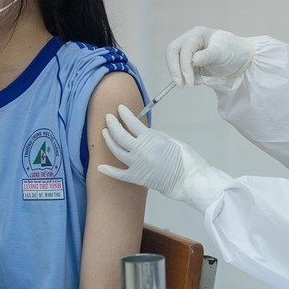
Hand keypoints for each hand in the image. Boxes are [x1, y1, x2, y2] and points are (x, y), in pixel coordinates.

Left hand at [99, 105, 231, 211]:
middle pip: (120, 135)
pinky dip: (109, 171)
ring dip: (108, 140)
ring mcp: (136, 165)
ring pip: (116, 151)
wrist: (188, 180)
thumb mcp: (170, 140)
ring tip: (104, 132)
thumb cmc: (184, 158)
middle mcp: (140, 151)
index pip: (132, 123)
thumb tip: (140, 131)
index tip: (120, 108)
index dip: (124, 114)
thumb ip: (153, 135)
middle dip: (112, 124)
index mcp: (151, 139)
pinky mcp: (136, 178)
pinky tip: (100, 167)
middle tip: (108, 118)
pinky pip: (119, 174)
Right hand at [166, 26, 252, 86]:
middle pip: (172, 53)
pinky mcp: (191, 64)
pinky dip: (188, 78)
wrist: (240, 59)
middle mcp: (189, 42)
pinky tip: (200, 80)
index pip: (184, 49)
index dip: (184, 66)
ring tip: (194, 83)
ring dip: (181, 75)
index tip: (188, 81)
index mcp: (196, 35)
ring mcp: (189, 53)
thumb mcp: (222, 52)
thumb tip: (193, 59)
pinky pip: (182, 71)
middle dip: (174, 69)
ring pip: (174, 63)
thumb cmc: (233, 51)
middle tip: (180, 85)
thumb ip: (207, 55)